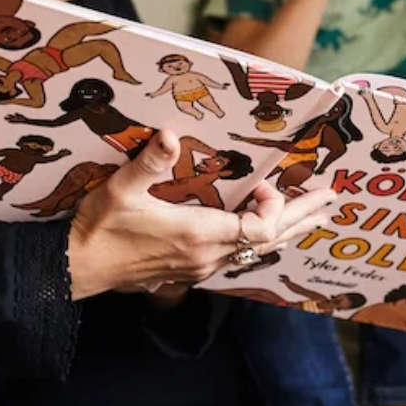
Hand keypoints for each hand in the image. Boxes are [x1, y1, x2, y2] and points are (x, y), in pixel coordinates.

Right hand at [64, 131, 333, 297]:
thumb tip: (170, 135)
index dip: (274, 205)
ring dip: (284, 230)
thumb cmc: (97, 231)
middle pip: (269, 242)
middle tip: (331, 200)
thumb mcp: (120, 192)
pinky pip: (237, 257)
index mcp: (199, 237)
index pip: (260, 229)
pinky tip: (264, 235)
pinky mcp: (188, 269)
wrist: (74, 269)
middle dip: (302, 218)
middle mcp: (207, 257)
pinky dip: (259, 241)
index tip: (266, 182)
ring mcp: (198, 267)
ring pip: (256, 252)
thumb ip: (148, 164)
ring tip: (311, 218)